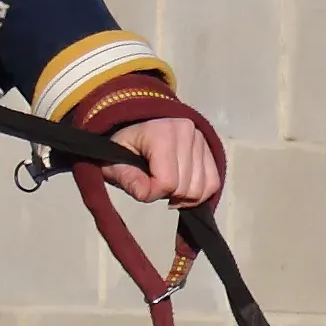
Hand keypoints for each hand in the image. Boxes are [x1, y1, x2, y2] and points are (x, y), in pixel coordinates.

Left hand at [102, 105, 225, 210]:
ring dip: (182, 196)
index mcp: (160, 132)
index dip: (151, 193)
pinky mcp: (210, 148)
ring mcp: (201, 139)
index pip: (167, 181)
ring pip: (201, 188)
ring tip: (167, 184)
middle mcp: (186, 131)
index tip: (140, 185)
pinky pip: (213, 183)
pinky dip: (199, 194)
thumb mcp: (112, 162)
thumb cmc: (123, 147)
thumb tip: (144, 193)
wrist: (137, 129)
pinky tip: (182, 190)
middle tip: (153, 183)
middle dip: (167, 194)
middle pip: (185, 187)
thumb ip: (126, 178)